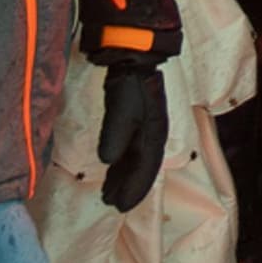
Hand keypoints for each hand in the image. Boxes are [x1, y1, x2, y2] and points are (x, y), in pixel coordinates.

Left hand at [94, 58, 167, 211]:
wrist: (134, 56)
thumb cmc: (130, 83)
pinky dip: (120, 164)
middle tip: (111, 203)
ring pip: (135, 160)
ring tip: (107, 192)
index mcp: (155, 135)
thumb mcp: (121, 108)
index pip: (146, 169)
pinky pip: (129, 150)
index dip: (134, 189)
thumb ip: (115, 134)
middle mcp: (153, 135)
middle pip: (142, 168)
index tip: (120, 206)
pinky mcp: (134, 121)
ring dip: (123, 177)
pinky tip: (111, 168)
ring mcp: (145, 128)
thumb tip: (107, 161)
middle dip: (128, 187)